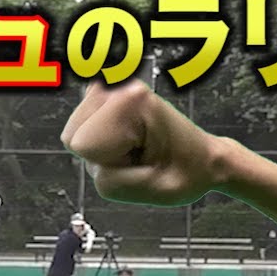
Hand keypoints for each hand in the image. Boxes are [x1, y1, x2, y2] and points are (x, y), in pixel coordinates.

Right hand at [61, 79, 222, 206]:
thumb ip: (109, 182)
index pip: (83, 145)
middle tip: (138, 156)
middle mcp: (118, 85)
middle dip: (102, 157)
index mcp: (132, 101)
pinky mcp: (104, 94)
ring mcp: (110, 86)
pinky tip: (129, 140)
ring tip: (137, 149)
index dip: (110, 165)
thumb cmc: (186, 172)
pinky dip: (101, 142)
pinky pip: (80, 129)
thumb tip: (85, 158)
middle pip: (73, 137)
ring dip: (103, 151)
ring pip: (74, 135)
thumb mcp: (153, 190)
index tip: (142, 160)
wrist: (203, 159)